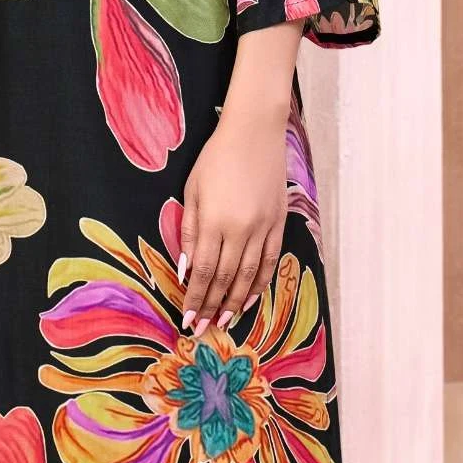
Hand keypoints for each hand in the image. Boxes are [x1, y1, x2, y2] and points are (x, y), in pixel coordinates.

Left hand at [179, 98, 288, 332]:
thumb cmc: (216, 158)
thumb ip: (188, 231)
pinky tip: (250, 299)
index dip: (195, 298)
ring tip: (225, 322)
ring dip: (235, 302)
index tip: (187, 318)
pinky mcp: (278, 223)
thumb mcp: (192, 190)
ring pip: (249, 276)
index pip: (202, 272)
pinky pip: (270, 261)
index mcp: (214, 222)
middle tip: (202, 329)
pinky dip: (259, 283)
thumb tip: (183, 269)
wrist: (255, 133)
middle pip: (224, 279)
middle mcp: (240, 230)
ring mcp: (263, 228)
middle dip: (212, 307)